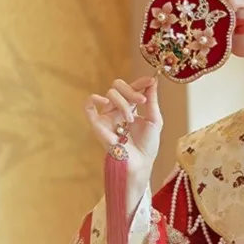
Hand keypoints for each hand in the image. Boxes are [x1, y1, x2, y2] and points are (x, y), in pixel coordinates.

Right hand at [84, 76, 162, 193]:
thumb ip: (152, 101)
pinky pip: (88, 106)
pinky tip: (104, 102)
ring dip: (124, 105)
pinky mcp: (97, 124)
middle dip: (131, 91)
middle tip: (142, 101)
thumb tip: (153, 81)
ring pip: (110, 95)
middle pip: (118, 86)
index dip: (140, 82)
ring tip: (130, 120)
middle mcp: (117, 109)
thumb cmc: (148, 146)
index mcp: (131, 107)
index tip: (150, 81)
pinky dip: (93, 100)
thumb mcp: (155, 120)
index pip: (132, 87)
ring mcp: (107, 115)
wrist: (140, 163)